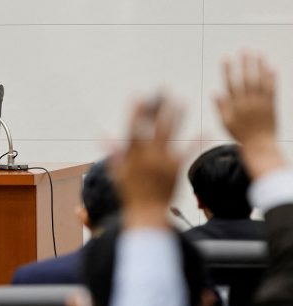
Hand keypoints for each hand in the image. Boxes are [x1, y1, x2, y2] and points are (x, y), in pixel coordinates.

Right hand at [114, 94, 183, 228]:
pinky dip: (196, 141)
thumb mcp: (118, 173)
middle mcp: (146, 156)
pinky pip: (187, 151)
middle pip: (153, 126)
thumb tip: (102, 136)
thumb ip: (113, 153)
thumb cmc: (131, 194)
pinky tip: (203, 129)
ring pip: (169, 133)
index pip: (133, 128)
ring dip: (176, 116)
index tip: (139, 96)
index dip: (136, 111)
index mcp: (132, 156)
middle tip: (163, 91)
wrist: (147, 213)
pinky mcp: (176, 169)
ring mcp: (162, 161)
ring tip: (181, 101)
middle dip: (158, 107)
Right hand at [216, 52, 284, 177]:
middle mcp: (248, 102)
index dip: (228, 70)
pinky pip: (272, 88)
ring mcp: (261, 103)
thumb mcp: (225, 123)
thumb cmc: (241, 135)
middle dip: (244, 63)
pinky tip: (271, 67)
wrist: (260, 145)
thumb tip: (215, 92)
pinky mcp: (271, 105)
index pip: (230, 84)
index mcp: (235, 106)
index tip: (226, 58)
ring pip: (259, 80)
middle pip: (246, 78)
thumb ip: (221, 107)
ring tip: (257, 53)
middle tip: (244, 49)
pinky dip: (272, 77)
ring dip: (258, 66)